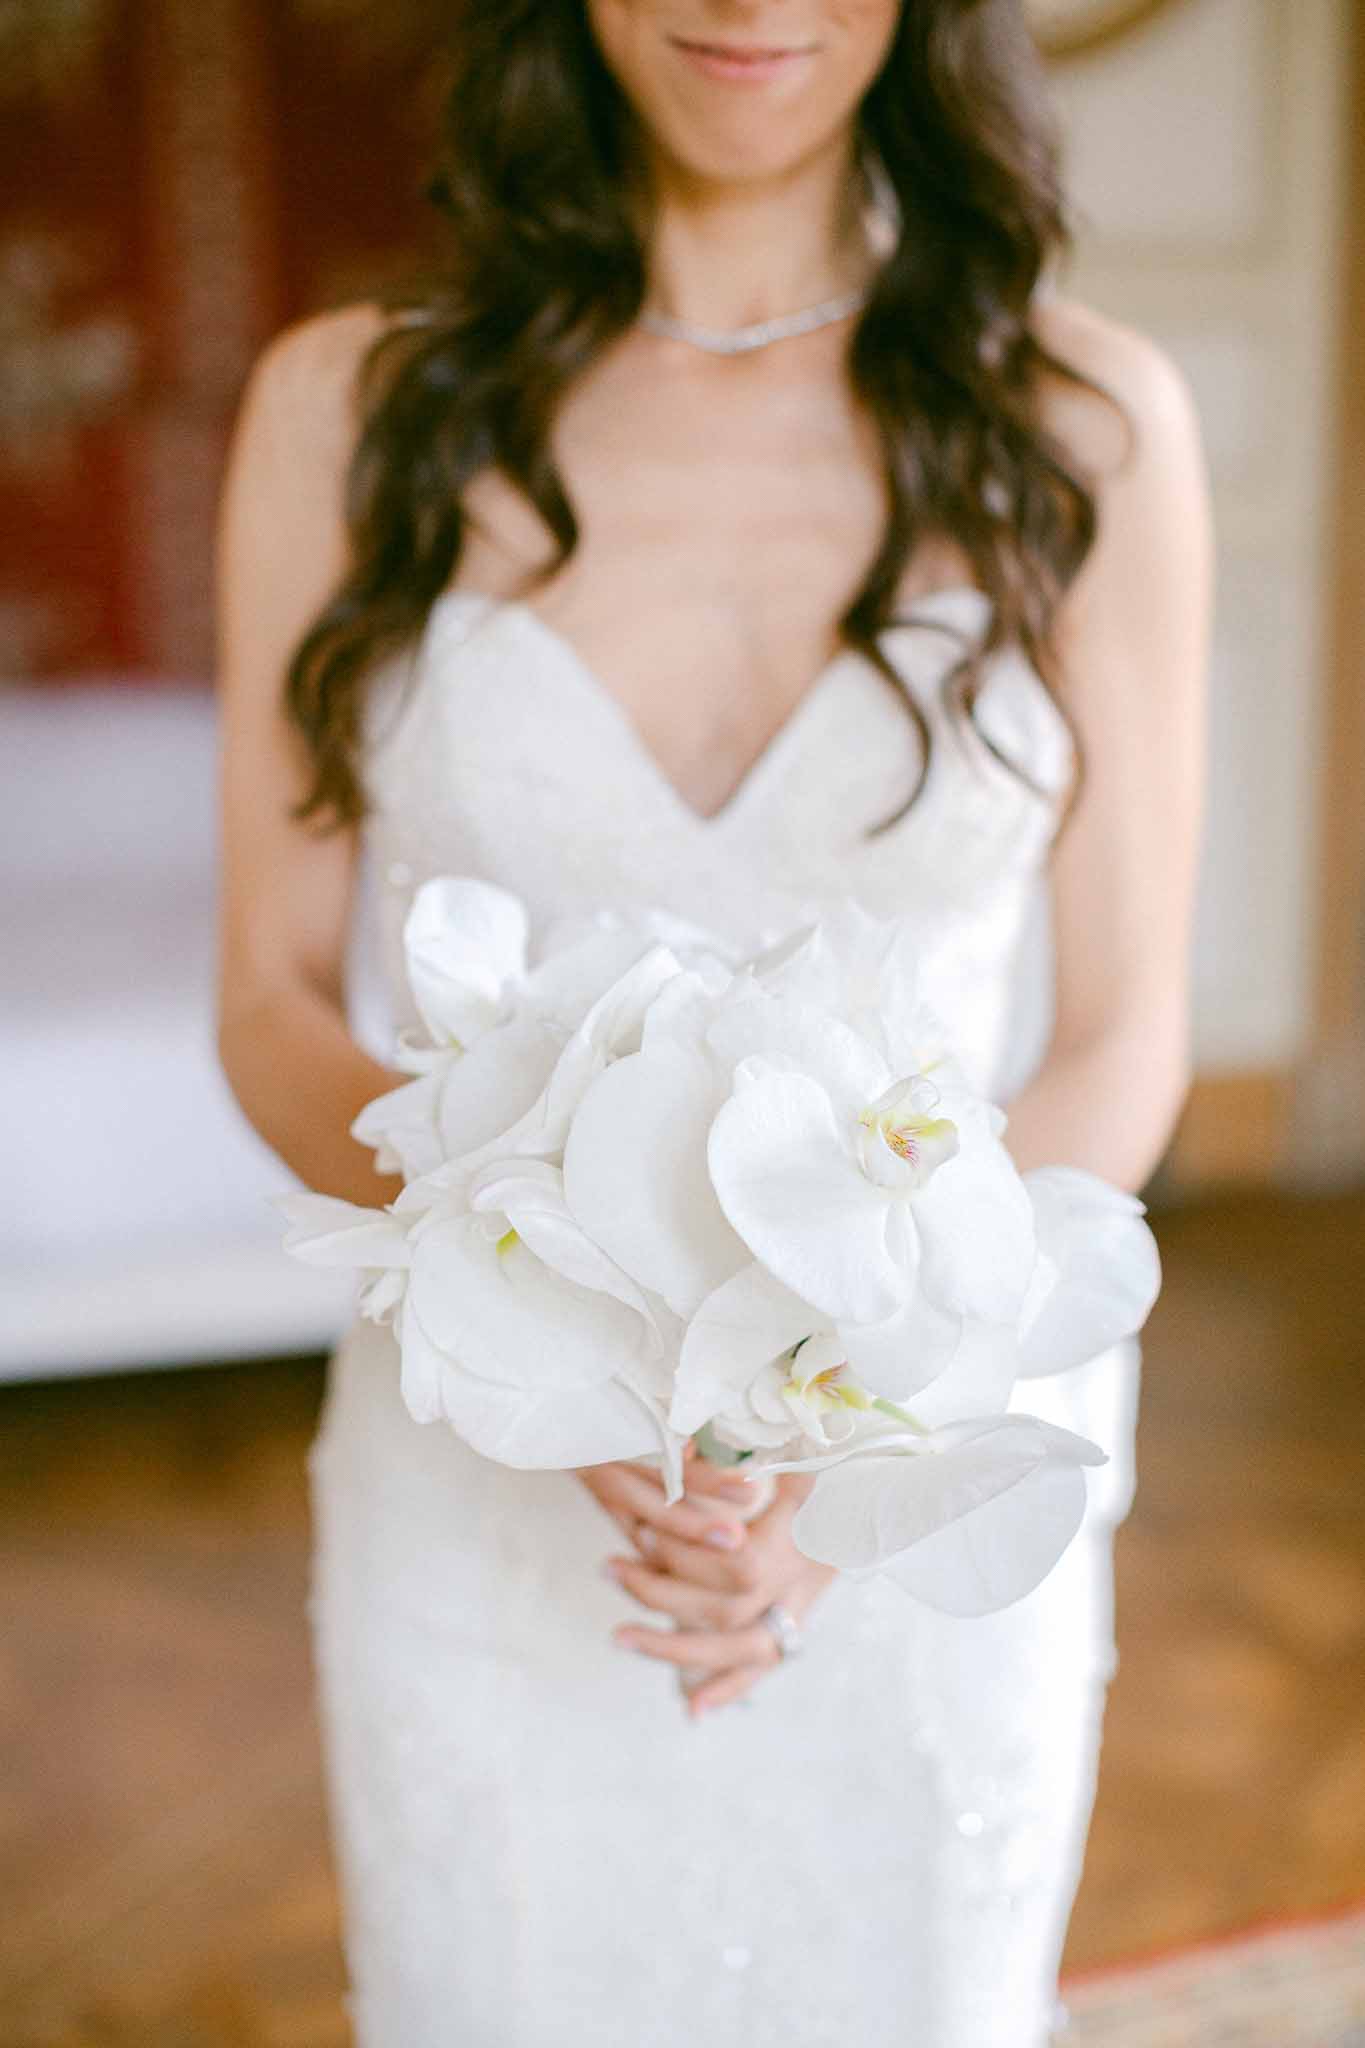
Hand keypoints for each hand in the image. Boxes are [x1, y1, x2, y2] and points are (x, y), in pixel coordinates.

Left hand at [583, 1458, 837, 1717]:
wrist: (872, 1500)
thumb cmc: (829, 1469)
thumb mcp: (795, 1456)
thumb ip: (755, 1458)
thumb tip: (684, 1450)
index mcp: (795, 1539)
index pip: (737, 1563)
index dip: (688, 1551)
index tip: (641, 1526)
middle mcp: (796, 1584)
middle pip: (724, 1609)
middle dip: (660, 1592)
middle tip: (609, 1566)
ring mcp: (795, 1613)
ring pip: (733, 1649)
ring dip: (671, 1647)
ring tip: (618, 1635)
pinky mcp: (794, 1629)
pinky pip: (760, 1669)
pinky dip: (727, 1690)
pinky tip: (692, 1712)